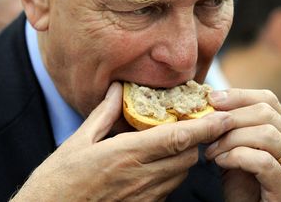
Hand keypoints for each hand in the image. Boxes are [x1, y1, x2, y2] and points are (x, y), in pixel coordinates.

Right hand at [11, 82, 234, 200]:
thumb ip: (105, 114)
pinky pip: (168, 189)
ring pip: (181, 174)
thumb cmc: (58, 180)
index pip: (177, 138)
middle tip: (187, 126)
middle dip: (194, 140)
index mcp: (125, 155)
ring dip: (182, 157)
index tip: (222, 116)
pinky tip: (154, 165)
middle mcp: (140, 177)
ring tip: (169, 144)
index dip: (204, 127)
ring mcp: (144, 197)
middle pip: (187, 157)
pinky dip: (170, 174)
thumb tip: (119, 89)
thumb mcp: (78, 141)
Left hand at [205, 89, 280, 201]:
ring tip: (212, 151)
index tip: (212, 99)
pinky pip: (263, 161)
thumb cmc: (246, 189)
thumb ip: (231, 131)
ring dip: (231, 138)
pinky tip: (221, 162)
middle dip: (230, 117)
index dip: (238, 95)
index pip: (269, 99)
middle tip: (207, 127)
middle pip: (267, 113)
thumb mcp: (237, 153)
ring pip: (266, 134)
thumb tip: (210, 104)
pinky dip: (236, 157)